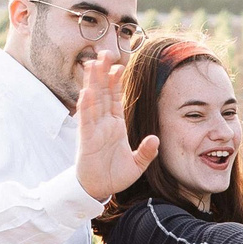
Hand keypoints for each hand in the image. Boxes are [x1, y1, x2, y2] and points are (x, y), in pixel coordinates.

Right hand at [74, 53, 157, 200]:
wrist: (98, 190)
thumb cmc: (114, 175)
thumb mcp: (137, 165)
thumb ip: (147, 151)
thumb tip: (156, 139)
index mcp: (115, 126)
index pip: (115, 99)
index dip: (116, 82)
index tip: (119, 65)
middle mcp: (103, 124)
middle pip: (103, 94)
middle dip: (103, 74)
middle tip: (104, 53)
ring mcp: (94, 130)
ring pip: (93, 101)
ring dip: (93, 83)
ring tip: (93, 64)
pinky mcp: (87, 140)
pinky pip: (86, 121)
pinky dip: (86, 107)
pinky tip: (87, 92)